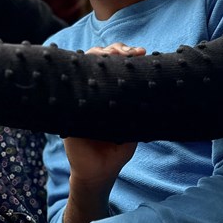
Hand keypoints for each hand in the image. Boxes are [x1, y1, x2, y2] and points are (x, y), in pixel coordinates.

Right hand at [66, 44, 142, 186]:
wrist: (99, 172)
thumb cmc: (116, 151)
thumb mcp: (133, 130)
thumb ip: (138, 110)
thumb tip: (153, 91)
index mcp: (111, 94)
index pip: (116, 66)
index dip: (127, 55)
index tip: (141, 53)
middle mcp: (94, 91)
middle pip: (100, 59)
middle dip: (115, 49)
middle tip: (130, 53)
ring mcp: (80, 97)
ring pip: (84, 65)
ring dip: (98, 54)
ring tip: (113, 54)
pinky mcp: (69, 107)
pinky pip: (70, 86)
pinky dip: (76, 73)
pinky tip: (87, 65)